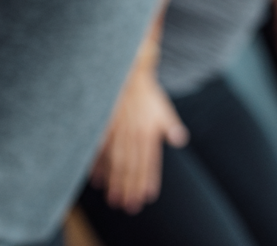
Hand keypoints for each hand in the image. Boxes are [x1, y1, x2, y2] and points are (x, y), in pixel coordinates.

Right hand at [90, 52, 187, 213]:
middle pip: (131, 167)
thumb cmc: (146, 91)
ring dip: (114, 182)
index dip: (147, 181)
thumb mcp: (162, 107)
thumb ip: (170, 125)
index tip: (145, 197)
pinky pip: (100, 149)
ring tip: (113, 198)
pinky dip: (98, 165)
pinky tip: (96, 177)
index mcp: (148, 132)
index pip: (149, 163)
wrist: (127, 71)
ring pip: (115, 162)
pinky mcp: (103, 124)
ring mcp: (117, 130)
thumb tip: (180, 139)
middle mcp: (133, 133)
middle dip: (129, 188)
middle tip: (127, 206)